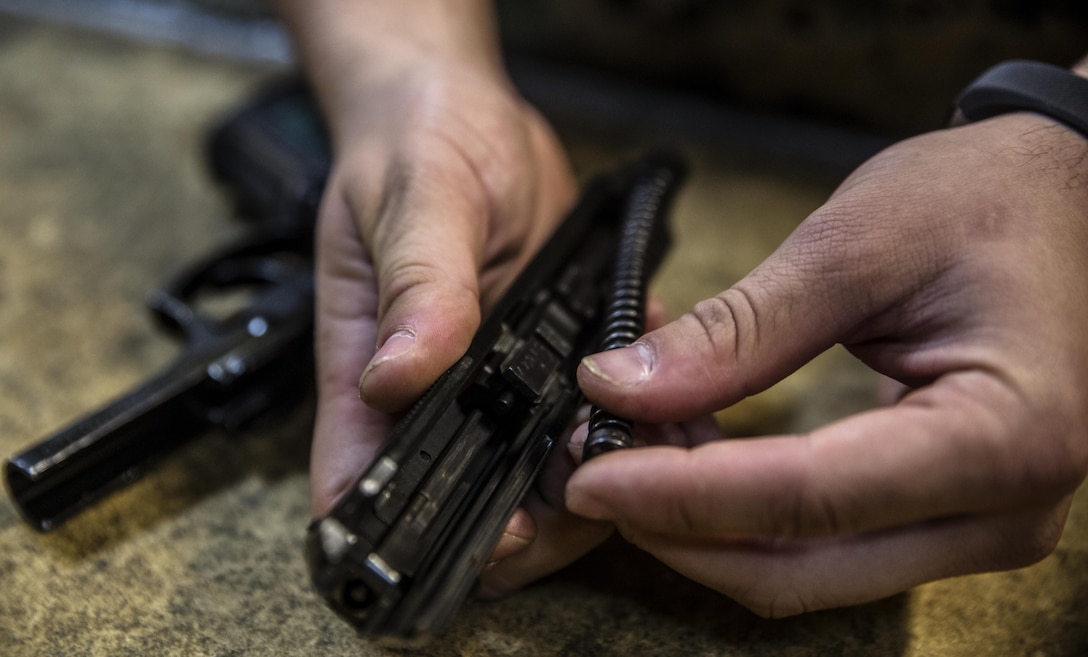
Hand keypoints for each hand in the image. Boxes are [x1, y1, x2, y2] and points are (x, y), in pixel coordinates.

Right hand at [273, 0, 615, 594]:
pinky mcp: (551, 364)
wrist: (461, 113)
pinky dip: (640, 423)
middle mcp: (434, 400)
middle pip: (477, 509)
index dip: (425, 538)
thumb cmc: (412, 146)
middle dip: (546, 515)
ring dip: (605, 471)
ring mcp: (496, 389)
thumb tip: (396, 375)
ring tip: (655, 426)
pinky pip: (596, 421)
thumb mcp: (412, 201)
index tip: (503, 531)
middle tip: (605, 470)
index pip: (371, 491)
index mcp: (370, 378)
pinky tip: (672, 395)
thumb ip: (415, 287)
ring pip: (547, 479)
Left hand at [567, 112, 1087, 616]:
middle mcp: (1002, 509)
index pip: (811, 499)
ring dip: (701, 520)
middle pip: (799, 565)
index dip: (684, 495)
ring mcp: (975, 524)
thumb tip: (621, 387)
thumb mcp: (854, 246)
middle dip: (678, 524)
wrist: (1057, 198)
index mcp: (1004, 435)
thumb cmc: (986, 204)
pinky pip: (818, 541)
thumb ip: (738, 331)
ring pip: (800, 568)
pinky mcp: (940, 513)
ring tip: (633, 439)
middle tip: (594, 460)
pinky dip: (739, 507)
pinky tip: (689, 444)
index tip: (594, 472)